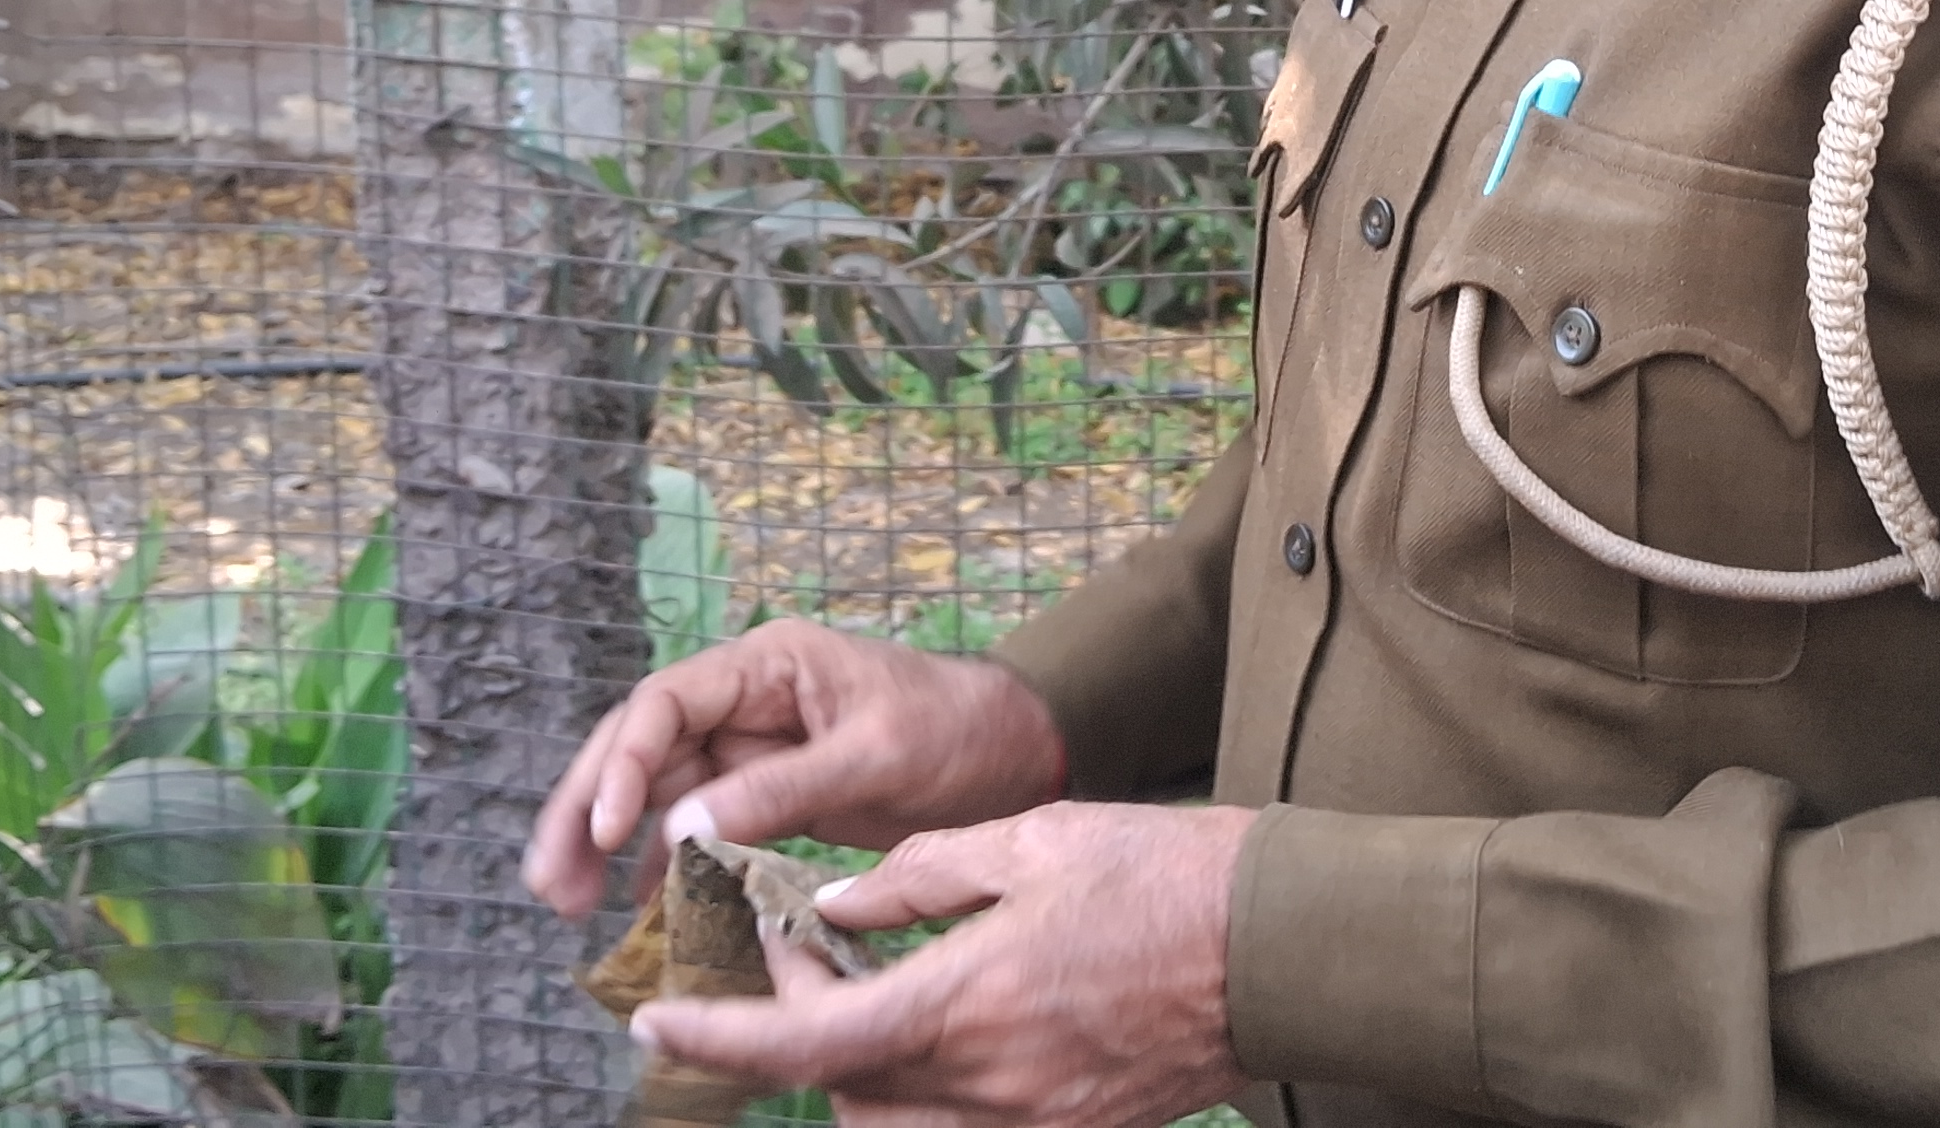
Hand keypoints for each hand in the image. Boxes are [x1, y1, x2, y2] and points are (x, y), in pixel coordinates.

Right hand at [522, 619, 1070, 918]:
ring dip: (607, 843)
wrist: (1013, 750)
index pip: (665, 704)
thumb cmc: (955, 730)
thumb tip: (677, 831)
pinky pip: (694, 822)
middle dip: (586, 809)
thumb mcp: (874, 757)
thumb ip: (780, 791)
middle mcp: (744, 698)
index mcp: (767, 664)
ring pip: (655, 790)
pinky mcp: (765, 789)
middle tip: (549, 881)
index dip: (624, 764)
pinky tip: (636, 907)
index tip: (608, 830)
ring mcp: (750, 744)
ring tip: (567, 904)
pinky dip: (660, 863)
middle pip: (638, 746)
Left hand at [630, 801, 1253, 1127]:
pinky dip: (926, 1085)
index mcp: (967, 1002)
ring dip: (860, 1060)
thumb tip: (833, 905)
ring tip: (877, 977)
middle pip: (843, 1083)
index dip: (722, 1036)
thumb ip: (919, 876)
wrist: (1283, 948)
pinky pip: (961, 1127)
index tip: (656, 1020)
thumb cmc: (1166, 875)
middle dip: (804, 1020)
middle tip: (808, 940)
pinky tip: (947, 1018)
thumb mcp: (1033, 840)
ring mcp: (1030, 1121)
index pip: (809, 1042)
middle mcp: (987, 1084)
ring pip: (894, 1119)